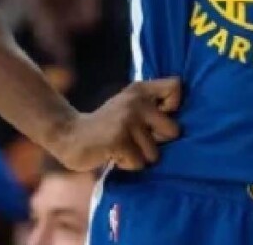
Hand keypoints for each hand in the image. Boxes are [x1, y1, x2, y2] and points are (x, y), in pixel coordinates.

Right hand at [48, 78, 181, 171]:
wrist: (70, 135)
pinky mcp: (118, 140)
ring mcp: (127, 120)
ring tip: (121, 146)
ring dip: (139, 156)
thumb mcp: (129, 105)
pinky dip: (127, 165)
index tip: (157, 117)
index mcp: (141, 89)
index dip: (174, 106)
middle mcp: (136, 100)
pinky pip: (138, 163)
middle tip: (136, 139)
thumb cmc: (107, 125)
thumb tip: (182, 124)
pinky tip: (113, 154)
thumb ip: (153, 107)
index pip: (176, 87)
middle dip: (157, 143)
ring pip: (154, 153)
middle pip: (173, 131)